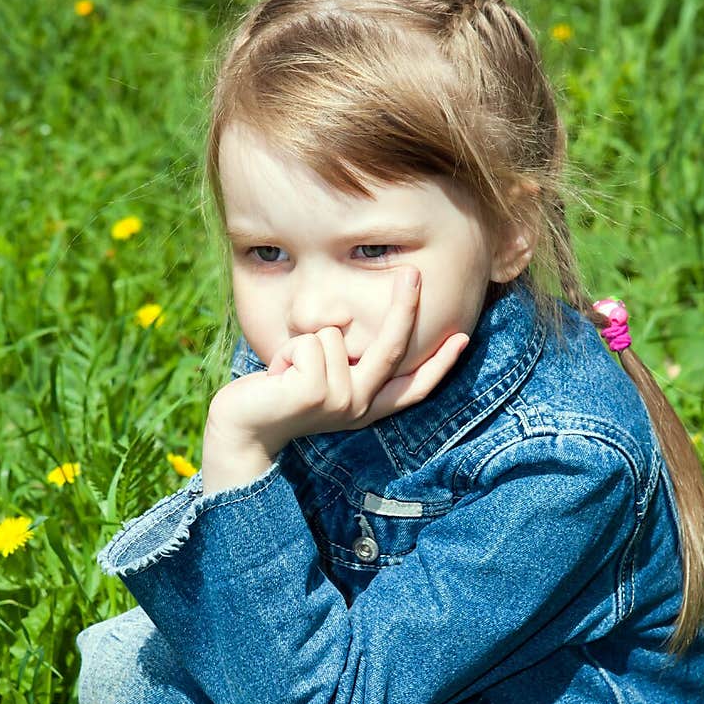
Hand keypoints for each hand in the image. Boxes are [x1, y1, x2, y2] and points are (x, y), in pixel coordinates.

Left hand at [201, 269, 468, 490]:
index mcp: (364, 405)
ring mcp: (339, 402)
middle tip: (412, 273)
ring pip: (333, 335)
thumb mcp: (316, 374)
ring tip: (286, 371)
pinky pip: (310, 341)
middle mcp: (359, 407)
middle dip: (404, 308)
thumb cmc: (275, 396)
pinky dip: (288, 350)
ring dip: (301, 344)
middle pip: (392, 350)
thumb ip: (337, 354)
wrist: (241, 430)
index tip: (463, 337)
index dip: (439, 363)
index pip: (412, 386)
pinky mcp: (314, 393)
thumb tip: (341, 319)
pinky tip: (277, 376)